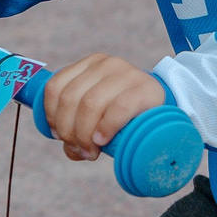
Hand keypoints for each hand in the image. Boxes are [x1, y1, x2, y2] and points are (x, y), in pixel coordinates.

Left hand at [42, 53, 168, 161]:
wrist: (164, 107)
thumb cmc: (125, 114)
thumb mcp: (99, 113)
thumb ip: (79, 129)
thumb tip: (71, 150)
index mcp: (88, 65)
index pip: (56, 87)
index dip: (52, 116)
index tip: (59, 136)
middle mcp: (104, 64)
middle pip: (71, 99)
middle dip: (69, 131)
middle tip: (80, 150)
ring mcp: (125, 73)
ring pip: (90, 104)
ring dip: (84, 135)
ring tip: (91, 152)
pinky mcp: (143, 88)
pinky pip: (118, 108)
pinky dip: (106, 127)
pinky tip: (102, 140)